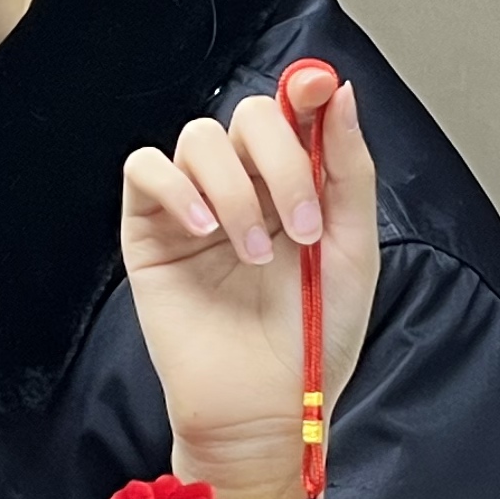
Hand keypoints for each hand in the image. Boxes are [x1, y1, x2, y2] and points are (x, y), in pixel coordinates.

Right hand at [118, 62, 377, 498]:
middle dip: (281, 159)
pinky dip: (175, 187)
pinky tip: (204, 229)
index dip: (305, 89)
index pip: (294, 113)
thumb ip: (348, 171)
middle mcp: (244, 188)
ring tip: (254, 254)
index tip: (320, 88)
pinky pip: (145, 170)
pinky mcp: (149, 231)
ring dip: (233, 188)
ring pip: (198, 138)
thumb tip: (338, 94)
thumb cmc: (311, 343)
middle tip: (302, 228)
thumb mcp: (354, 251)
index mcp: (294, 187)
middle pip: (248, 117)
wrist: (263, 410)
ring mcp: (193, 207)